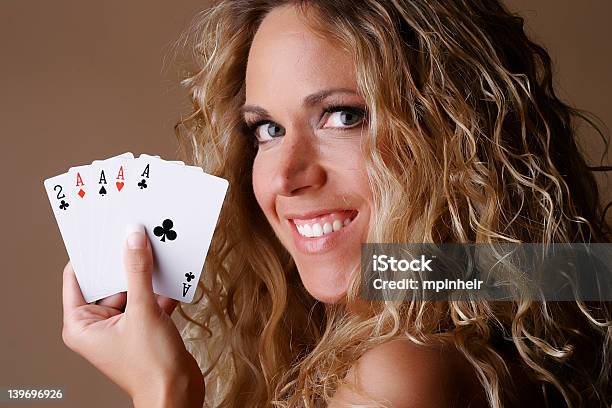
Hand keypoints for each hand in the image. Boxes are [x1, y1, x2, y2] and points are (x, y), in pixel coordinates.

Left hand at [61, 224, 204, 406]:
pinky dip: (162, 288)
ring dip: (148, 273)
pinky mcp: (143, 327)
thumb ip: (138, 272)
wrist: (179, 394)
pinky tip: (176, 274)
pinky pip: (149, 298)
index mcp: (81, 324)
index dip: (91, 254)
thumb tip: (133, 240)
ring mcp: (121, 325)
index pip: (78, 277)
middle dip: (125, 260)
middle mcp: (97, 324)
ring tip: (161, 251)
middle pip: (109, 279)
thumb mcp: (143, 312)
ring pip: (132, 287)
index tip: (104, 230)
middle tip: (139, 234)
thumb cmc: (151, 367)